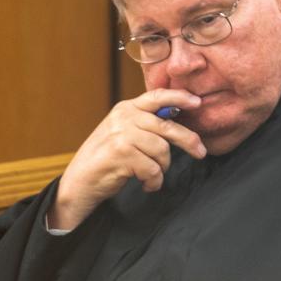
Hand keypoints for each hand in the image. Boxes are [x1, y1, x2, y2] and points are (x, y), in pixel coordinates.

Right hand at [48, 89, 205, 229]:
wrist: (78, 182)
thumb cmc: (106, 159)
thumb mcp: (124, 133)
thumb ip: (146, 124)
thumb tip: (178, 119)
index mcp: (126, 108)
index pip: (157, 96)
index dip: (179, 97)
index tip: (197, 102)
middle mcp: (124, 117)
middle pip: (167, 127)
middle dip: (188, 140)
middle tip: (201, 152)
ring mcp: (121, 134)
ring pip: (162, 150)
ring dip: (162, 168)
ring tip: (152, 175)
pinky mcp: (121, 154)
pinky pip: (153, 168)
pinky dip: (153, 181)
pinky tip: (146, 184)